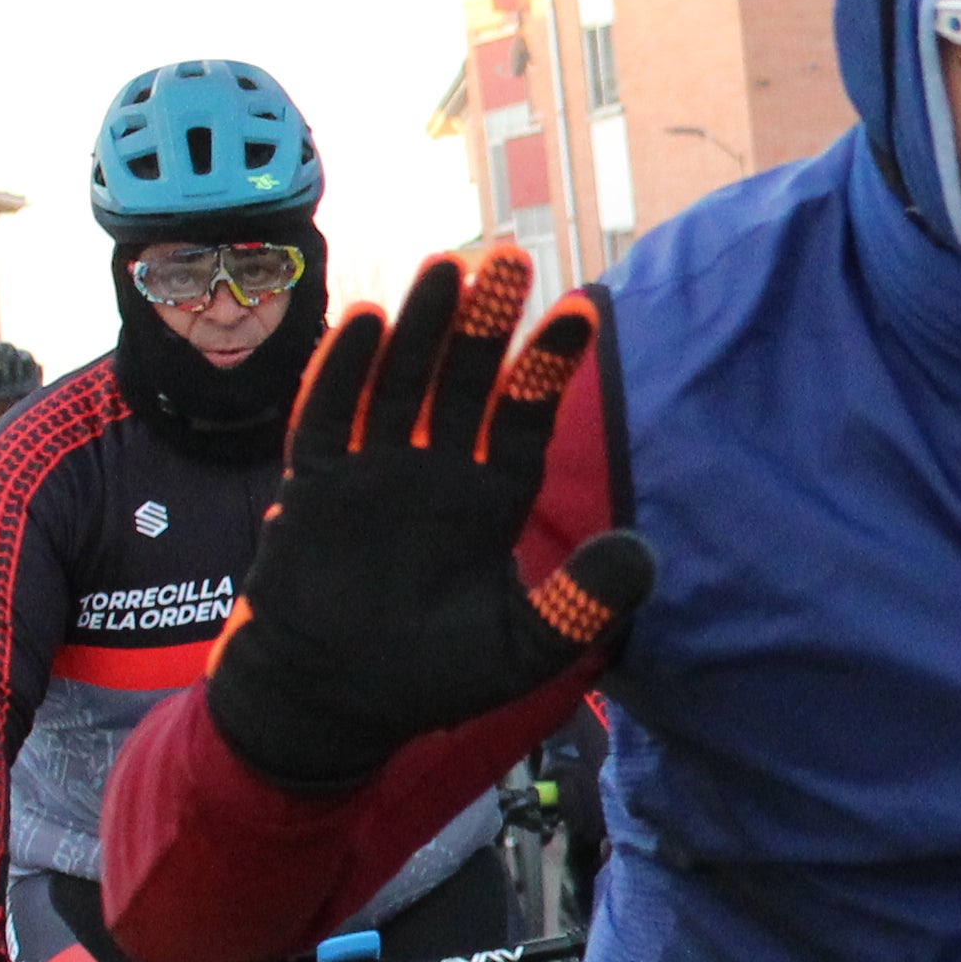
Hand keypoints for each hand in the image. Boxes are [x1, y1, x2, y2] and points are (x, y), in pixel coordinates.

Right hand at [203, 247, 654, 793]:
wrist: (333, 704)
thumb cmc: (431, 677)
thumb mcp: (524, 647)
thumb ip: (582, 602)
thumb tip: (644, 556)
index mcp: (491, 500)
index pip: (526, 418)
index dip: (548, 366)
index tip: (577, 312)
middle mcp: (437, 472)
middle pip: (465, 381)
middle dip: (485, 322)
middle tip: (508, 257)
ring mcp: (374, 473)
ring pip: (402, 382)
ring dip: (421, 327)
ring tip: (446, 267)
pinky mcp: (315, 487)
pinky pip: (329, 418)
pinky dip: (345, 372)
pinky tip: (365, 321)